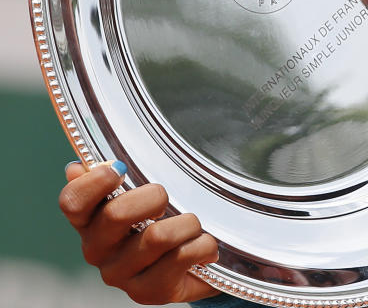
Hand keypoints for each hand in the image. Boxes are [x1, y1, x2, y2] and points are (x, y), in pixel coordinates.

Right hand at [59, 161, 220, 303]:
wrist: (189, 268)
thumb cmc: (159, 226)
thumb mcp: (136, 201)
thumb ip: (107, 182)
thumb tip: (75, 168)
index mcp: (89, 224)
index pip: (72, 202)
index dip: (94, 181)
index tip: (120, 169)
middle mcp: (97, 252)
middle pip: (117, 214)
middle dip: (154, 196)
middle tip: (166, 200)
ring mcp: (121, 275)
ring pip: (158, 236)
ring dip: (187, 224)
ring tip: (192, 227)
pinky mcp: (148, 292)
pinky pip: (182, 256)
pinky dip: (203, 245)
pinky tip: (202, 247)